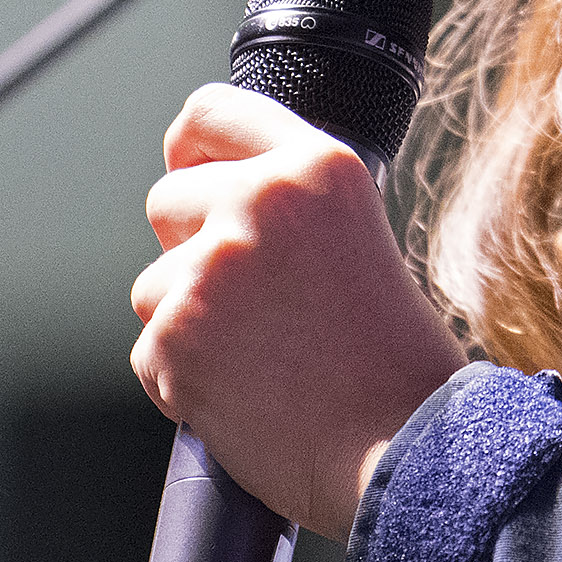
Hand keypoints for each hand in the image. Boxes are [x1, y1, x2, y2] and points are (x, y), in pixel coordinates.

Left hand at [130, 83, 468, 542]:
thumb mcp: (359, 238)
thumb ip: (291, 204)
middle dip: (191, 250)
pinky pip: (152, 351)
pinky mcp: (177, 335)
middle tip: (254, 303)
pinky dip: (185, 382)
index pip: (210, 112)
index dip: (192, 148)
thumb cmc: (393, 362)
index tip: (190, 171)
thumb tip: (216, 194)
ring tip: (264, 358)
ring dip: (189, 323)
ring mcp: (213, 268)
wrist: (408, 448)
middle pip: (167, 200)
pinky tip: (248, 395)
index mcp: (316, 167)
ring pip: (154, 284)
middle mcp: (260, 201)